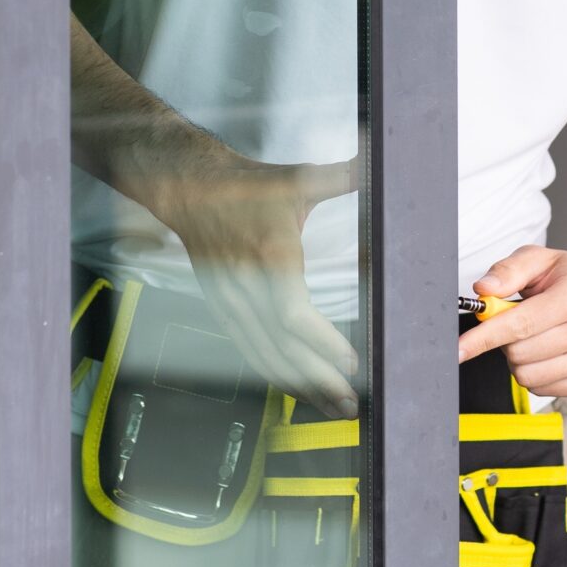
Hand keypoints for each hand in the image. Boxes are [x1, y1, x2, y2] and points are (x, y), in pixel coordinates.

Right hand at [144, 152, 362, 418]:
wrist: (188, 188)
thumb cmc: (246, 185)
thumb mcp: (298, 178)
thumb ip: (343, 176)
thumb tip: (378, 160)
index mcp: (270, 256)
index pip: (294, 316)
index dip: (322, 344)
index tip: (351, 362)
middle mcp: (247, 285)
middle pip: (282, 346)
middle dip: (318, 380)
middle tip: (350, 402)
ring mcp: (230, 300)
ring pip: (263, 354)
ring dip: (297, 384)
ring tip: (330, 405)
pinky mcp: (221, 307)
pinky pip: (247, 348)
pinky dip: (272, 372)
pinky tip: (294, 387)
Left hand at [456, 244, 566, 398]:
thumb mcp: (540, 259)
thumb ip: (507, 271)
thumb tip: (482, 290)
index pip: (519, 325)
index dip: (483, 338)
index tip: (459, 349)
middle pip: (519, 354)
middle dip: (504, 342)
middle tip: (517, 323)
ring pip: (528, 377)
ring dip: (519, 360)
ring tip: (535, 337)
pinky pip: (544, 389)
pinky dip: (536, 373)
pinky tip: (549, 352)